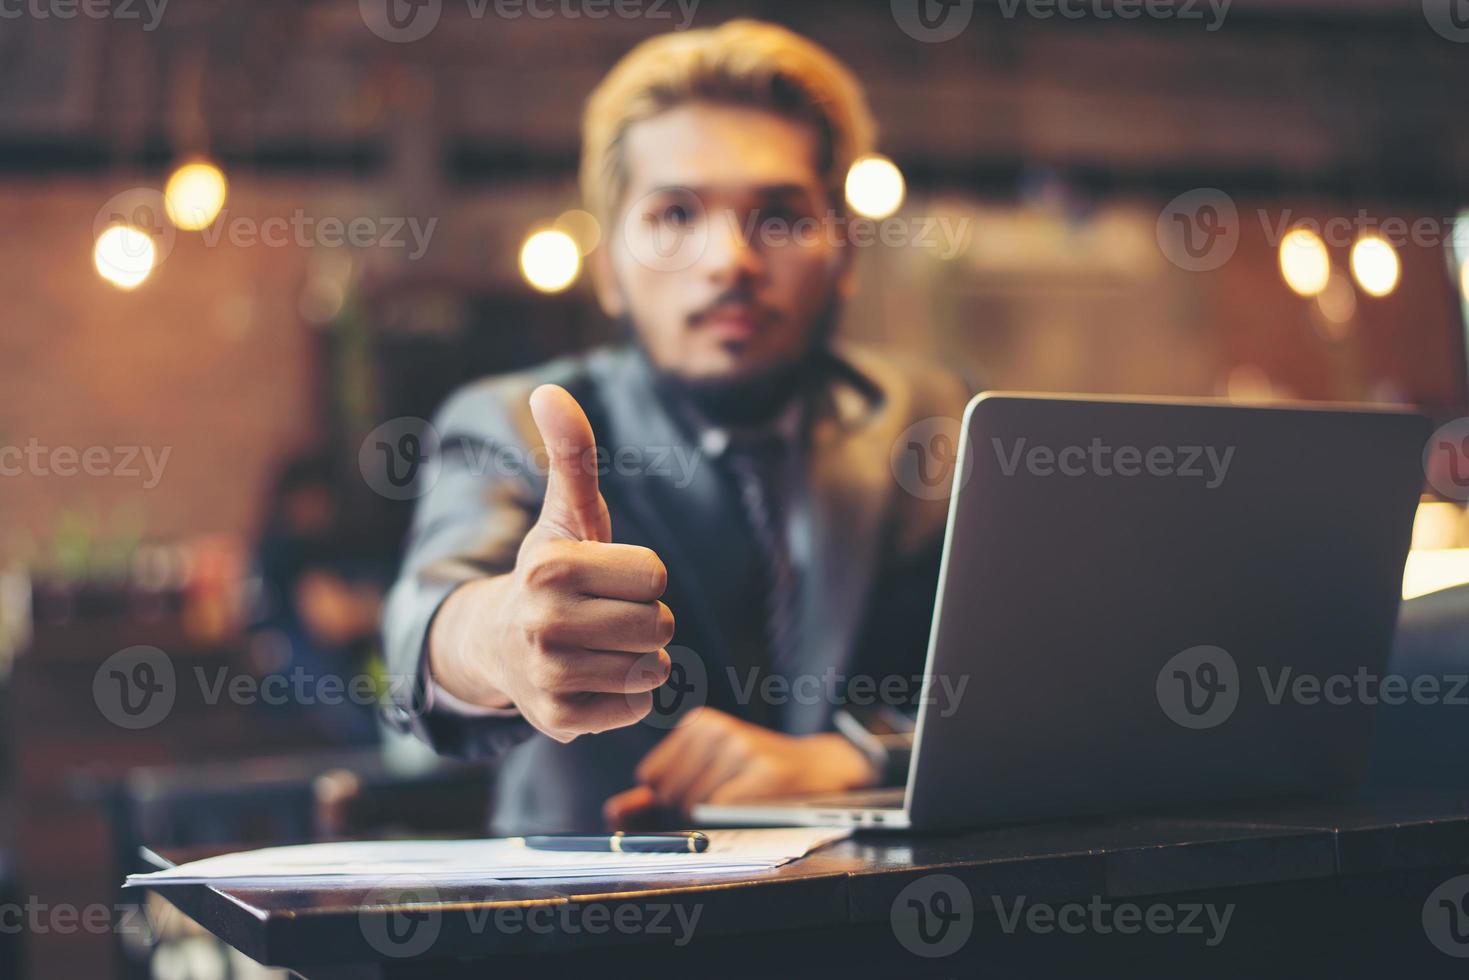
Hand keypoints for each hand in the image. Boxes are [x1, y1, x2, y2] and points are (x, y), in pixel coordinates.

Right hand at [428, 384, 675, 741]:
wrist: (496, 644)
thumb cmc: (551, 572)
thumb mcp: (566, 513)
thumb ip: (572, 454)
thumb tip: (552, 391)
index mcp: (550, 566)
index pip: (654, 574)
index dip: (640, 574)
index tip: (604, 576)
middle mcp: (543, 623)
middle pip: (659, 622)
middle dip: (643, 616)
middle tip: (602, 614)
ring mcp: (549, 676)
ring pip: (653, 667)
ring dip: (638, 656)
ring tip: (597, 645)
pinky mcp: (560, 721)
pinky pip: (638, 706)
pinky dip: (624, 695)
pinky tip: (591, 678)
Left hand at [602, 707, 878, 825]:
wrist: (822, 771)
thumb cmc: (758, 776)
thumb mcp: (705, 776)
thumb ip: (656, 796)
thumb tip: (613, 813)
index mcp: (698, 724)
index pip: (650, 776)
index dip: (672, 797)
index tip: (704, 790)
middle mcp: (716, 729)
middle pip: (668, 793)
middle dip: (689, 809)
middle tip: (729, 797)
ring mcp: (740, 748)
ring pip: (692, 806)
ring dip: (714, 817)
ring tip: (744, 798)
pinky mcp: (763, 772)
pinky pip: (719, 812)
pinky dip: (731, 819)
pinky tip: (753, 804)